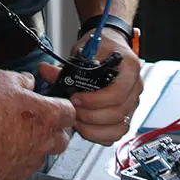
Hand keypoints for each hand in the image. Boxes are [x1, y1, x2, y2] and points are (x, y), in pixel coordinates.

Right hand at [0, 70, 75, 179]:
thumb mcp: (3, 79)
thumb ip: (22, 79)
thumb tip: (27, 81)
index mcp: (47, 117)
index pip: (70, 111)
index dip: (62, 103)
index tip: (52, 100)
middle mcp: (44, 142)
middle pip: (62, 136)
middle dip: (54, 127)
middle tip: (36, 117)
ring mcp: (31, 162)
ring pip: (44, 152)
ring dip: (36, 142)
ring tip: (15, 131)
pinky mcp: (18, 176)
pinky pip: (26, 164)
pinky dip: (19, 155)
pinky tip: (4, 145)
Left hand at [39, 28, 141, 144]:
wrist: (112, 44)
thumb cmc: (103, 45)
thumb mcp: (86, 49)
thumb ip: (67, 64)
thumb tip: (45, 71)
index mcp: (129, 68)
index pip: (118, 93)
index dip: (95, 100)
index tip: (76, 98)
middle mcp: (135, 88)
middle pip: (118, 113)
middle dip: (91, 115)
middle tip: (73, 110)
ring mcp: (132, 103)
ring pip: (118, 128)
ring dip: (95, 128)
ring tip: (77, 120)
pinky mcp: (126, 114)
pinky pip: (116, 133)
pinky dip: (100, 135)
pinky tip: (85, 126)